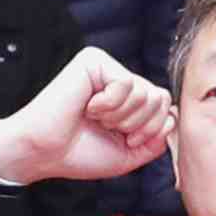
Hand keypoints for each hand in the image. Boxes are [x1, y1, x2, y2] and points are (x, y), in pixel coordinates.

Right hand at [0, 46, 181, 187]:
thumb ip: (156, 140)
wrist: (43, 152)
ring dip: (120, 117)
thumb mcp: (129, 154)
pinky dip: (108, 105)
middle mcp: (119, 80)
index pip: (164, 106)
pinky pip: (125, 83)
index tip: (124, 140)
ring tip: (94, 118)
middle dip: (138, 124)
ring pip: (144, 92)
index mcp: (128, 100)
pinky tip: (87, 106)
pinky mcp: (93, 61)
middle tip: (108, 128)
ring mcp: (106, 68)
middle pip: (159, 97)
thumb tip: (172, 115)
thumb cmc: (80, 153)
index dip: (150, 130)